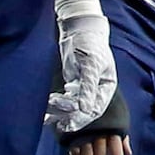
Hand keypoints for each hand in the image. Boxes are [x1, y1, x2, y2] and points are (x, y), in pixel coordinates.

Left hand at [46, 11, 117, 136]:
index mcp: (106, 87)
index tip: (69, 123)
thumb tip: (85, 109)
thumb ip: (88, 88)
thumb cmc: (89, 44)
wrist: (78, 31)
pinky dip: (57, 108)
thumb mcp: (90, 65)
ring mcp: (84, 89)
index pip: (96, 108)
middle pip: (84, 111)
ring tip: (48, 117)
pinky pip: (65, 101)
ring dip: (61, 113)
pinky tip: (48, 115)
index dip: (83, 118)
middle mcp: (96, 91)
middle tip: (58, 124)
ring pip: (73, 108)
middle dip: (70, 117)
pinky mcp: (72, 86)